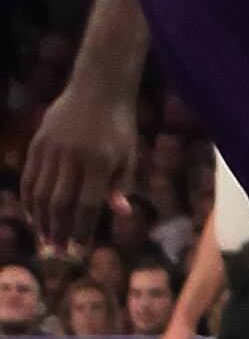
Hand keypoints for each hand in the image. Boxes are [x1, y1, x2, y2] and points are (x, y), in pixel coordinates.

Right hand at [20, 81, 136, 250]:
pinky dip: (29, 199)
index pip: (87, 206)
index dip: (83, 231)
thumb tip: (119, 213)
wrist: (98, 88)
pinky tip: (33, 214)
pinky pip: (29, 176)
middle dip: (59, 231)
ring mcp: (52, 149)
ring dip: (41, 220)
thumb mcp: (128, 155)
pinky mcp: (38, 142)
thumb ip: (121, 184)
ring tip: (46, 238)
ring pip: (40, 193)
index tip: (81, 249)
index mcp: (99, 162)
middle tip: (60, 250)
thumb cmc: (119, 126)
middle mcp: (73, 157)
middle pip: (60, 204)